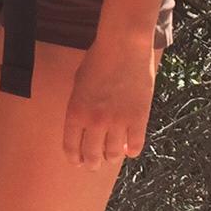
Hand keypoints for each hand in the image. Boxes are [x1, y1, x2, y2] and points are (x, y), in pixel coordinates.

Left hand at [62, 34, 157, 167]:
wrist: (123, 46)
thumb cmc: (98, 59)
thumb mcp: (78, 83)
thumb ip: (79, 106)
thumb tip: (82, 126)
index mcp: (76, 112)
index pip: (71, 148)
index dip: (74, 159)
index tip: (78, 162)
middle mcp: (95, 122)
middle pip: (92, 157)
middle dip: (92, 164)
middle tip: (95, 164)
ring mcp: (118, 122)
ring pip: (113, 155)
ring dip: (111, 157)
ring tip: (112, 154)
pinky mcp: (138, 119)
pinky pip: (135, 146)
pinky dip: (130, 150)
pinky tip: (128, 147)